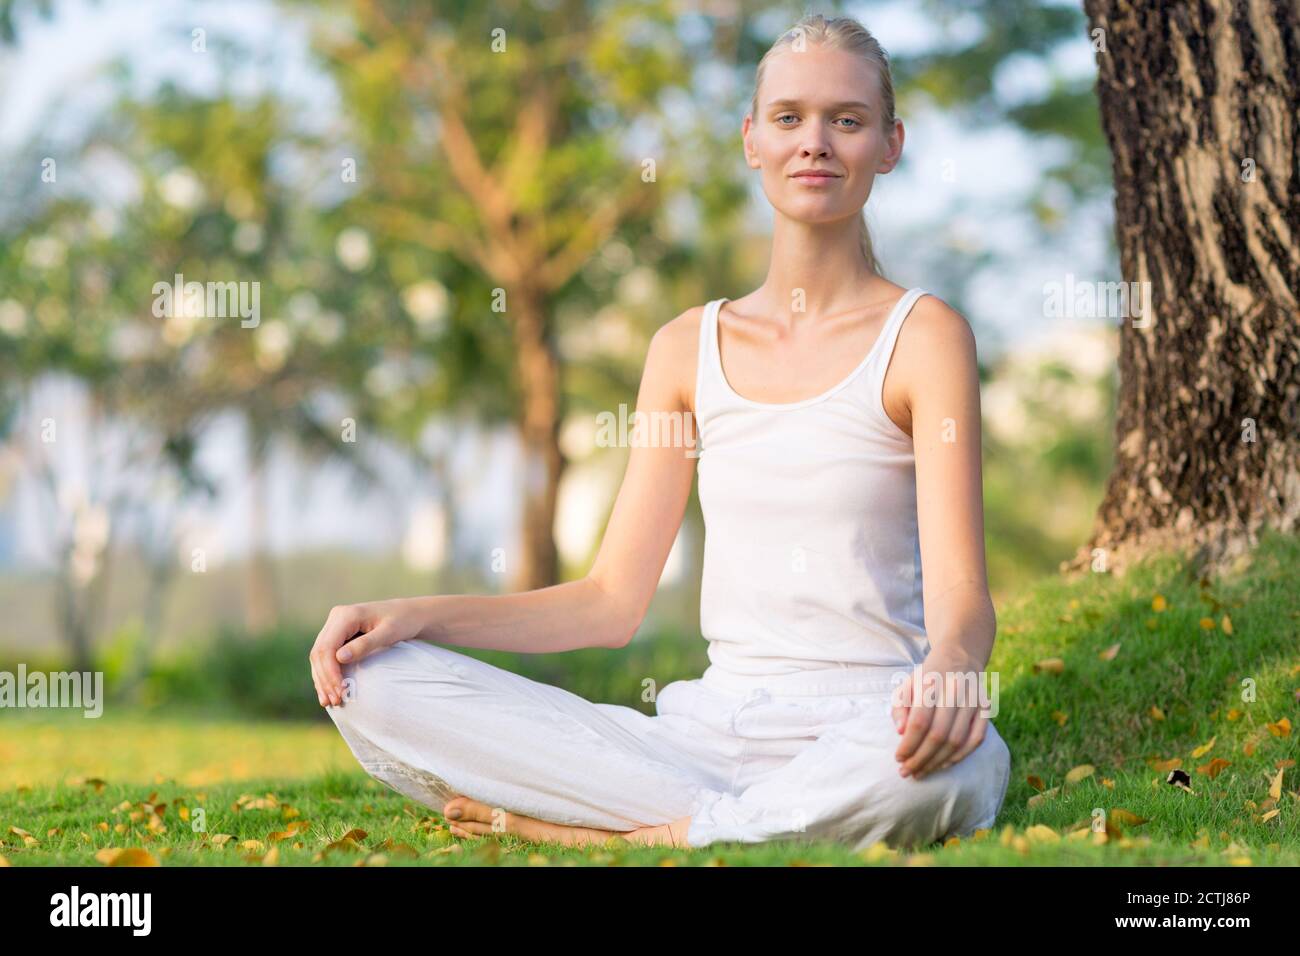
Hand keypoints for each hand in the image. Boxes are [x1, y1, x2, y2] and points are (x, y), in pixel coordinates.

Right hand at [309, 598, 428, 707]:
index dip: (330, 672)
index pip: (327, 647)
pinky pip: (326, 656)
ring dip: (322, 679)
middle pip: (319, 652)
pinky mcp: (338, 634)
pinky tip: (328, 692)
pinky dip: (326, 674)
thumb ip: (365, 644)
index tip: (340, 691)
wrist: (410, 614)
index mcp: (346, 615)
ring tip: (329, 702)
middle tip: (334, 701)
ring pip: (319, 656)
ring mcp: (335, 625)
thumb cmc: (403, 622)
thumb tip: (339, 658)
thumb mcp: (388, 633)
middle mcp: (336, 618)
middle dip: (325, 679)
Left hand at [891, 649, 989, 779]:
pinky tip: (942, 765)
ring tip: (921, 772)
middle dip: (921, 758)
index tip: (898, 758)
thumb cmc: (927, 676)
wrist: (960, 655)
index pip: (920, 721)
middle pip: (938, 734)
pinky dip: (959, 756)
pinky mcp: (986, 708)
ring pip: (957, 740)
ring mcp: (973, 700)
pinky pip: (976, 739)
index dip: (909, 744)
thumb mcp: (907, 684)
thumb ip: (900, 707)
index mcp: (931, 682)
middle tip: (907, 772)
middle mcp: (955, 690)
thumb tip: (901, 732)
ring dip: (937, 762)